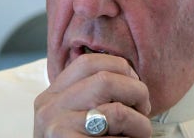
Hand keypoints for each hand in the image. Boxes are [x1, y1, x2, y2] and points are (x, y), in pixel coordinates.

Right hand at [34, 54, 151, 136]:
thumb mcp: (72, 118)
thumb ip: (88, 96)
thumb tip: (130, 76)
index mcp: (50, 96)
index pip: (88, 62)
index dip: (120, 67)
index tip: (134, 83)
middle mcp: (49, 108)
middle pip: (106, 79)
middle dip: (136, 91)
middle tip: (144, 109)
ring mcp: (57, 128)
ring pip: (116, 111)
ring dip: (140, 123)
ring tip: (142, 133)